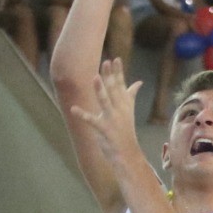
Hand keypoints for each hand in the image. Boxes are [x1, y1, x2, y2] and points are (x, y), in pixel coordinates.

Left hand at [66, 58, 145, 174]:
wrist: (128, 153)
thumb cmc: (126, 130)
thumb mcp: (129, 111)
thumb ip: (131, 95)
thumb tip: (138, 82)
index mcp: (125, 104)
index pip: (121, 85)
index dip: (118, 72)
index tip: (115, 59)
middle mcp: (120, 109)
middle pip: (113, 89)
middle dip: (109, 76)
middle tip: (106, 62)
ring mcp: (112, 119)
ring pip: (105, 101)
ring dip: (100, 89)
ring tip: (95, 78)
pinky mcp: (104, 129)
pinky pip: (92, 120)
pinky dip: (82, 115)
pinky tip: (73, 109)